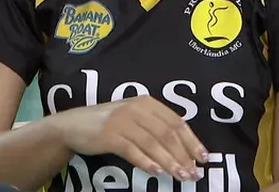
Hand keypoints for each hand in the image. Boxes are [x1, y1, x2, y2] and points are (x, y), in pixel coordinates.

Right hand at [52, 95, 207, 180]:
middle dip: (183, 155)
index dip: (192, 141)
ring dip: (169, 162)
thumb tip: (184, 151)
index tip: (204, 158)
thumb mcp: (134, 119)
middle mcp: (137, 108)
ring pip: (153, 143)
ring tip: (181, 176)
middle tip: (194, 174)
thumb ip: (155, 129)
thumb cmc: (109, 124)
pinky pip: (132, 150)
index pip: (176, 122)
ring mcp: (122, 121)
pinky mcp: (109, 135)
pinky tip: (157, 172)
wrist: (74, 126)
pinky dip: (146, 162)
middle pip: (167, 133)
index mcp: (147, 103)